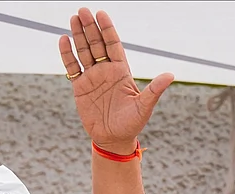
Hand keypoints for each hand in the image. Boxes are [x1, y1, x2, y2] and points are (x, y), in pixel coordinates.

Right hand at [59, 8, 172, 153]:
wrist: (114, 139)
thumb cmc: (132, 123)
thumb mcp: (144, 106)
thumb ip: (155, 90)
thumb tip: (170, 75)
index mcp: (122, 72)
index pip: (114, 46)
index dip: (108, 30)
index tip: (102, 14)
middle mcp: (106, 71)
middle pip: (97, 44)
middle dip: (91, 28)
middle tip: (83, 10)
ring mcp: (92, 78)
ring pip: (84, 52)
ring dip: (78, 36)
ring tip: (74, 18)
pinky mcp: (80, 87)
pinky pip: (72, 67)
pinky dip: (67, 54)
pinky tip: (64, 40)